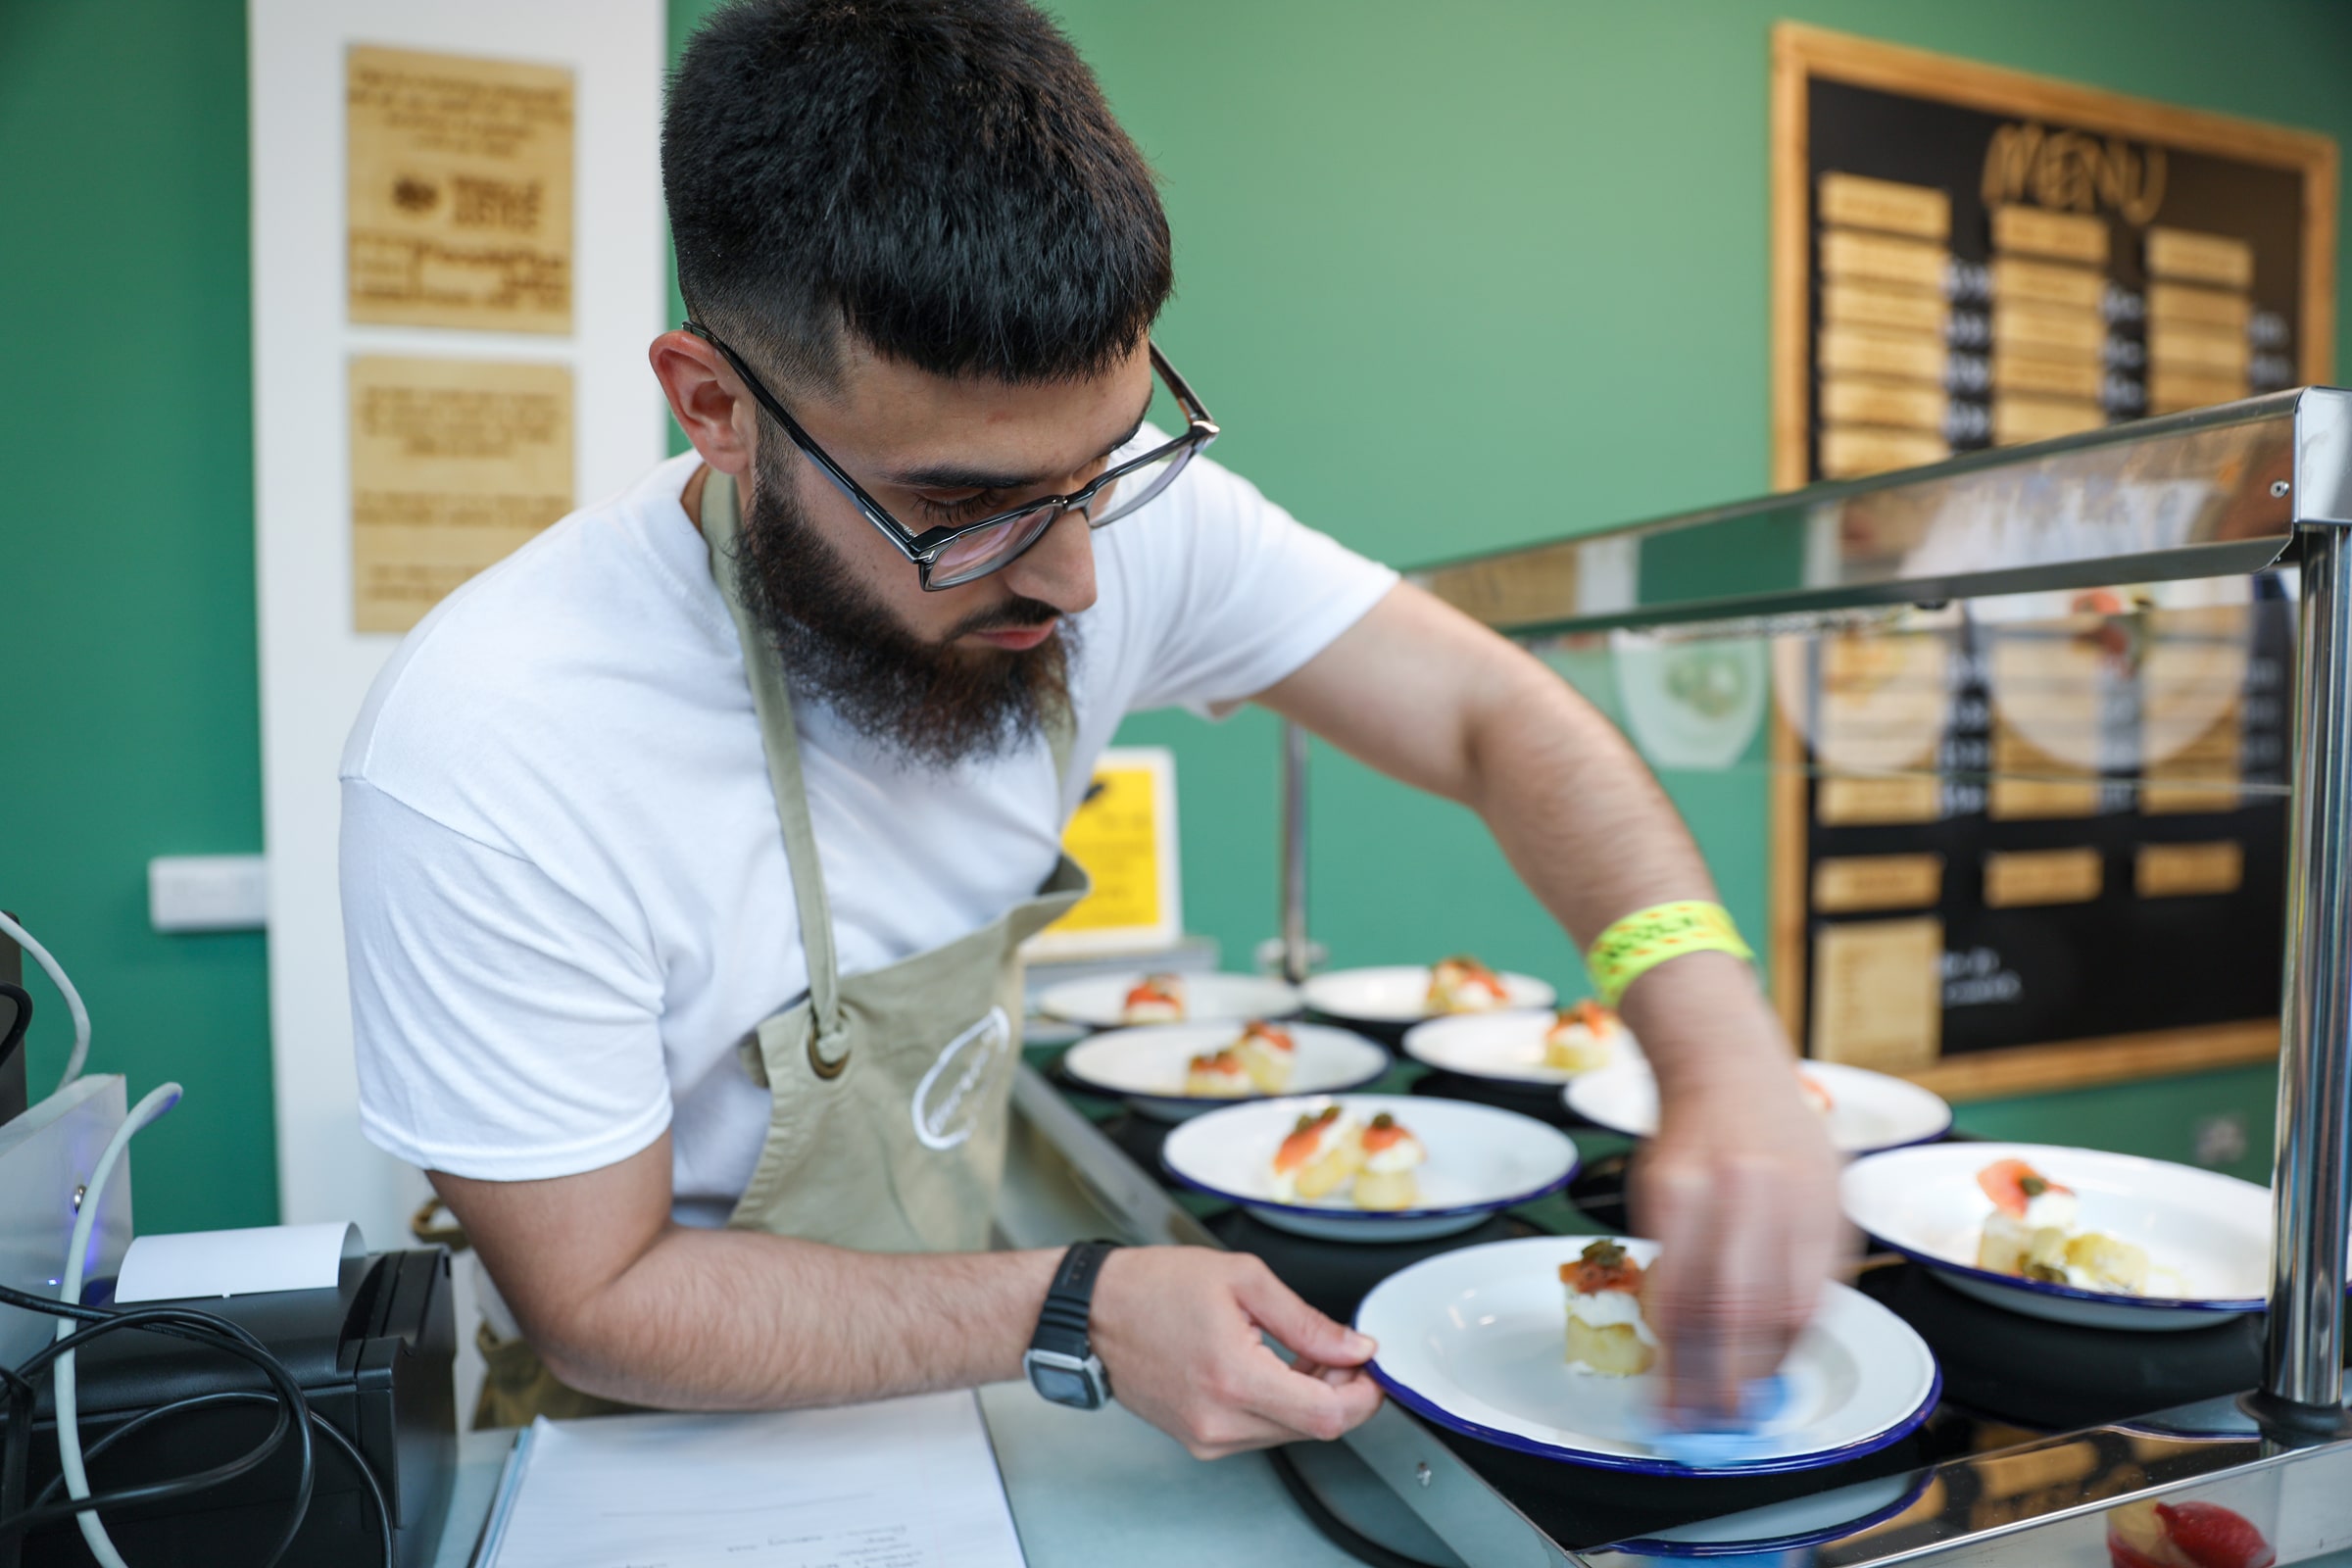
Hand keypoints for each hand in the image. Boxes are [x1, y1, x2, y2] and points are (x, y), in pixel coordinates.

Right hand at [1089, 1246, 1382, 1457]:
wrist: (1091, 1314)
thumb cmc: (1153, 1287)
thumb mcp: (1242, 1280)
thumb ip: (1307, 1321)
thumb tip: (1353, 1347)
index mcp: (1233, 1377)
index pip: (1327, 1416)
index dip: (1363, 1395)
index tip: (1370, 1368)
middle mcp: (1219, 1420)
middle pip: (1314, 1428)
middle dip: (1340, 1391)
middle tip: (1338, 1351)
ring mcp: (1207, 1437)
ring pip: (1290, 1432)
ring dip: (1311, 1399)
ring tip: (1300, 1355)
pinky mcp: (1199, 1440)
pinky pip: (1260, 1432)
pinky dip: (1279, 1406)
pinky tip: (1271, 1370)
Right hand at [1624, 957, 1850, 1421]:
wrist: (1721, 1061)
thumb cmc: (1780, 1134)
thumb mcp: (1824, 1191)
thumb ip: (1809, 1266)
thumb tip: (1781, 1356)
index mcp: (1817, 1202)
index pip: (1796, 1303)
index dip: (1772, 1363)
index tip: (1758, 1403)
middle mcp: (1765, 1194)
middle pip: (1741, 1308)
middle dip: (1724, 1378)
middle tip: (1713, 1423)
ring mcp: (1708, 1188)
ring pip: (1690, 1294)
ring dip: (1681, 1362)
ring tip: (1674, 1408)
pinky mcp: (1660, 1186)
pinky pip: (1659, 1266)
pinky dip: (1659, 1315)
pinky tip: (1659, 1344)